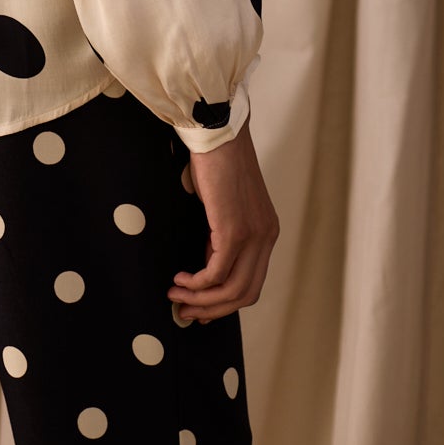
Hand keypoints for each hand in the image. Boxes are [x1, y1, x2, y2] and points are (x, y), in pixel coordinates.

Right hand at [168, 120, 277, 322]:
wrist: (217, 132)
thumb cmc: (215, 163)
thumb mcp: (224, 206)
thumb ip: (222, 234)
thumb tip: (206, 265)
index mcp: (267, 231)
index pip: (252, 283)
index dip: (225, 302)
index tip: (200, 308)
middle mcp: (267, 237)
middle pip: (245, 294)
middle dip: (213, 309)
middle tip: (185, 312)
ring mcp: (253, 235)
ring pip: (231, 290)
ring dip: (200, 300)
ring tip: (176, 297)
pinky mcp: (233, 230)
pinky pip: (216, 273)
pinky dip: (196, 283)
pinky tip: (180, 279)